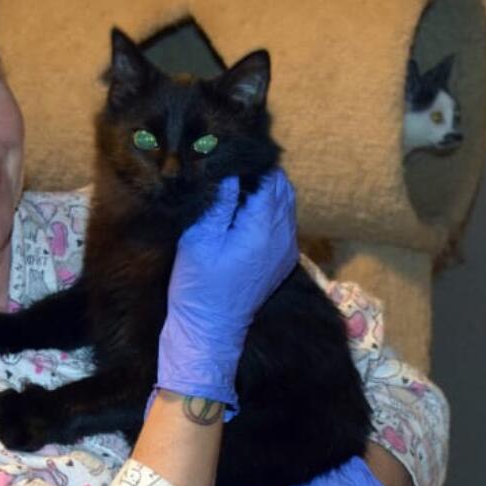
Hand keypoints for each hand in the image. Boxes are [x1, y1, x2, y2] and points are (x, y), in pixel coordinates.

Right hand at [157, 171, 297, 408]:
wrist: (210, 331)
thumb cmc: (199, 288)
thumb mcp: (199, 240)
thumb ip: (219, 200)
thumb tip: (227, 163)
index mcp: (264, 227)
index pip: (268, 175)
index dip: (248, 160)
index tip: (223, 154)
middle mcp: (284, 235)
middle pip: (280, 185)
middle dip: (257, 172)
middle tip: (226, 169)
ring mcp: (286, 249)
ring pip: (284, 202)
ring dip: (263, 190)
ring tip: (233, 188)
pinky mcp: (281, 259)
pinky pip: (282, 222)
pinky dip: (267, 209)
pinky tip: (241, 213)